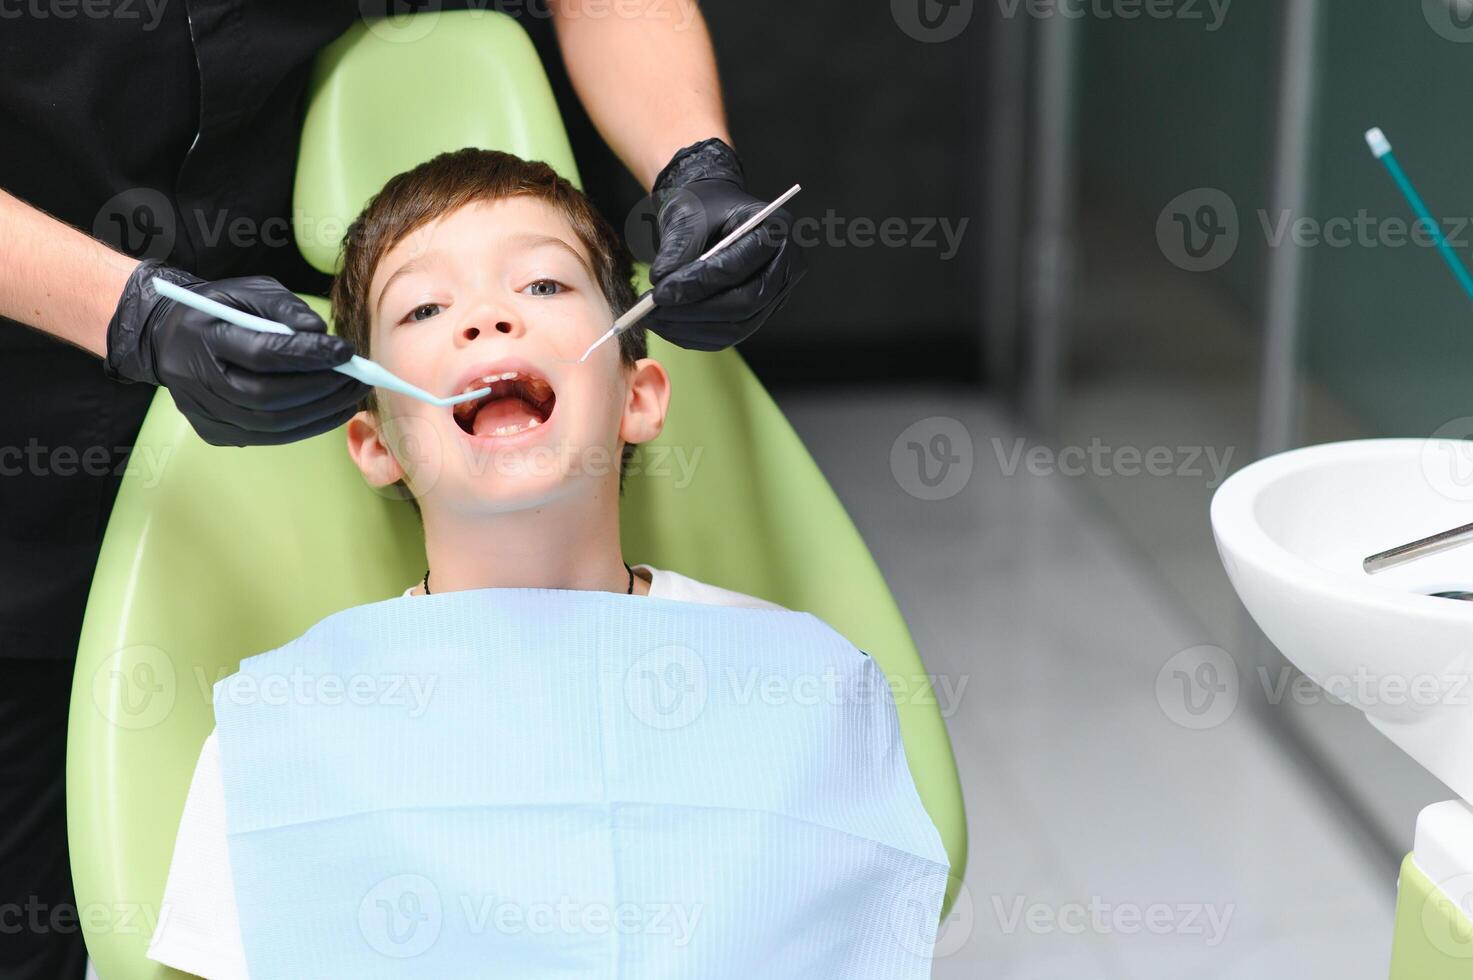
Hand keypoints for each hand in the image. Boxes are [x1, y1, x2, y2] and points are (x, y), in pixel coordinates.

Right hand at [103, 260, 368, 446]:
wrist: (171, 337)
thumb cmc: (220, 309)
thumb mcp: (249, 292)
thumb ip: (286, 309)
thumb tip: (322, 334)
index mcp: (203, 338)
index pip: (262, 355)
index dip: (308, 356)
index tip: (346, 351)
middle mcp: (199, 381)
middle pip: (269, 397)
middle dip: (321, 389)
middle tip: (358, 378)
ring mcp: (205, 412)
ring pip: (272, 423)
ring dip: (321, 411)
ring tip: (352, 395)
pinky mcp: (216, 432)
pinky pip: (270, 436)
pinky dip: (306, 425)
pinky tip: (332, 410)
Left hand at [646, 138, 806, 350]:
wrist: (711, 213)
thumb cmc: (704, 206)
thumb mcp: (687, 216)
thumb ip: (676, 250)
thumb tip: (661, 285)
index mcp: (775, 230)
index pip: (738, 267)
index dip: (698, 284)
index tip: (660, 293)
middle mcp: (786, 266)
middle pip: (744, 304)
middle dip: (695, 312)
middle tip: (653, 312)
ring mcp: (776, 295)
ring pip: (736, 327)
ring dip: (691, 329)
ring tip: (653, 319)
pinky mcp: (759, 313)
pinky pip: (729, 335)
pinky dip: (695, 336)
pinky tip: (667, 326)